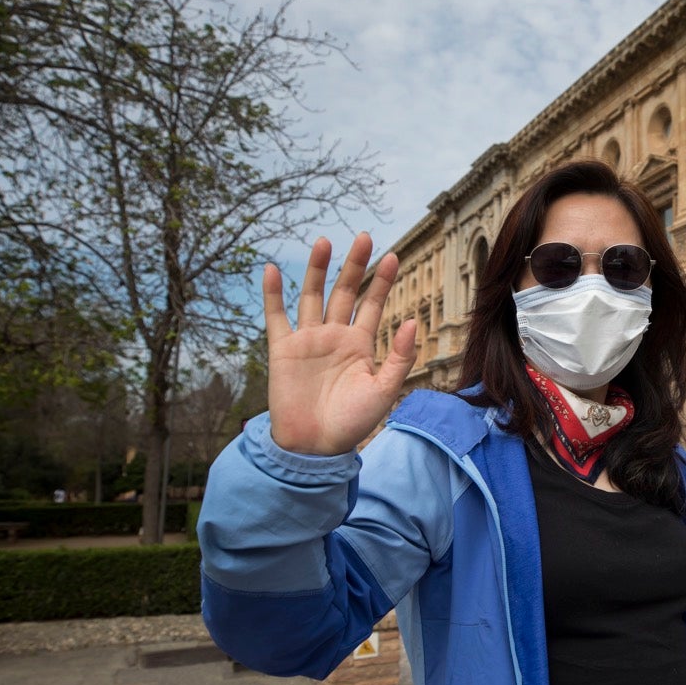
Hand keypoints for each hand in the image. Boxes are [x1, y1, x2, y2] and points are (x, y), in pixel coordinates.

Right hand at [264, 234, 415, 455]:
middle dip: (354, 265)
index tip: (393, 255)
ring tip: (324, 242)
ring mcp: (308, 340)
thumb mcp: (384, 390)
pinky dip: (273, 294)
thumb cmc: (352, 422)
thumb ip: (399, 356)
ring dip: (317, 269)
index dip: (382, 281)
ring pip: (312, 296)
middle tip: (364, 237)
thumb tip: (414, 320)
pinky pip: (276, 317)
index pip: (373, 304)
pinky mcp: (283, 349)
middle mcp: (334, 336)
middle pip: (345, 292)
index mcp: (360, 344)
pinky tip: (271, 269)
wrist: (316, 447)